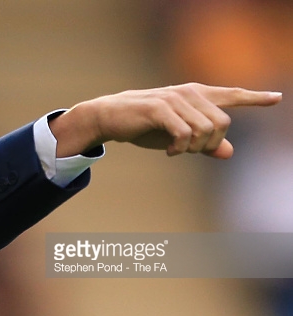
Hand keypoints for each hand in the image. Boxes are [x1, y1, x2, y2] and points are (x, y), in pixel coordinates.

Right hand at [49, 83, 281, 158]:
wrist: (109, 117)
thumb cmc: (143, 126)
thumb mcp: (177, 137)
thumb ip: (204, 144)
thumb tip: (229, 152)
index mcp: (196, 96)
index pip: (231, 95)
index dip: (255, 98)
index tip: (277, 98)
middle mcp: (189, 93)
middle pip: (223, 123)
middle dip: (210, 144)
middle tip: (190, 152)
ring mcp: (175, 99)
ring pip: (205, 130)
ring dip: (193, 149)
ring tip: (175, 151)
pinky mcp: (160, 109)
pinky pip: (184, 134)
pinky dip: (179, 149)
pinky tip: (168, 152)